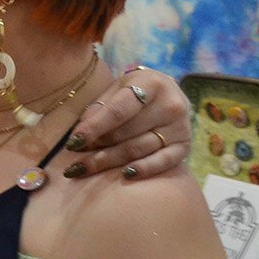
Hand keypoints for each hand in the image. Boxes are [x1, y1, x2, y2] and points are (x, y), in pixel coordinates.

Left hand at [61, 66, 189, 180]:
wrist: (167, 93)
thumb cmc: (134, 92)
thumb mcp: (117, 90)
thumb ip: (99, 109)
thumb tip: (79, 136)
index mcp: (152, 83)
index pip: (118, 111)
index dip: (94, 128)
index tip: (73, 143)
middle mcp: (171, 104)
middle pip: (127, 133)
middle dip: (98, 147)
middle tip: (75, 160)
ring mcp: (180, 127)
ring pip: (139, 148)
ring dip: (109, 160)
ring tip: (85, 168)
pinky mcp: (185, 146)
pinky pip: (164, 162)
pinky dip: (144, 169)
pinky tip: (124, 175)